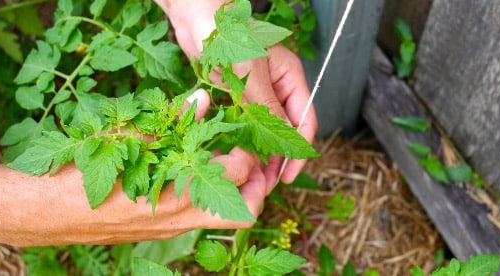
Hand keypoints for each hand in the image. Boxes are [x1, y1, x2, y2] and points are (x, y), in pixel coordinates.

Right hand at [0, 90, 266, 246]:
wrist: (47, 212)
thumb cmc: (83, 174)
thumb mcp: (129, 139)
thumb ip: (173, 121)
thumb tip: (204, 99)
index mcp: (178, 193)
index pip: (238, 175)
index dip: (248, 152)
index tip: (244, 135)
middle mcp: (181, 218)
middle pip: (245, 213)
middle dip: (258, 187)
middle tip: (254, 161)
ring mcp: (172, 228)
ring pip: (223, 218)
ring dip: (235, 192)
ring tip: (229, 162)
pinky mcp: (161, 229)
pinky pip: (199, 217)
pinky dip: (209, 195)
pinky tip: (197, 171)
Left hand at [157, 0, 317, 188]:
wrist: (194, 16)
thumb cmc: (226, 34)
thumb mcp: (250, 74)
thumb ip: (266, 107)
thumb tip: (283, 142)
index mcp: (290, 78)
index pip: (304, 120)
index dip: (299, 151)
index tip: (288, 176)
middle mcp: (277, 87)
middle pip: (284, 130)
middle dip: (277, 157)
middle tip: (265, 184)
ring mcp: (256, 92)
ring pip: (263, 130)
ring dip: (258, 153)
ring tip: (249, 177)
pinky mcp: (235, 95)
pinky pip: (242, 123)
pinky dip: (240, 141)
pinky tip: (233, 158)